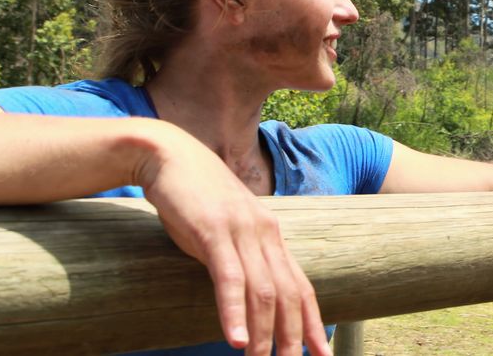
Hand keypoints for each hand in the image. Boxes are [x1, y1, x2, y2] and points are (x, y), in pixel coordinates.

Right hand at [136, 121, 329, 355]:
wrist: (169, 157)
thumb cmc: (195, 198)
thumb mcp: (227, 229)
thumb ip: (241, 257)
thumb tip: (248, 292)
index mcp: (271, 235)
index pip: (301, 285)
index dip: (313, 321)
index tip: (322, 351)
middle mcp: (264, 234)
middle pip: (289, 294)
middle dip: (293, 335)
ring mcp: (241, 232)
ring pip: (263, 291)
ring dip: (263, 333)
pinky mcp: (212, 231)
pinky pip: (229, 278)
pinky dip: (234, 312)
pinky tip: (235, 339)